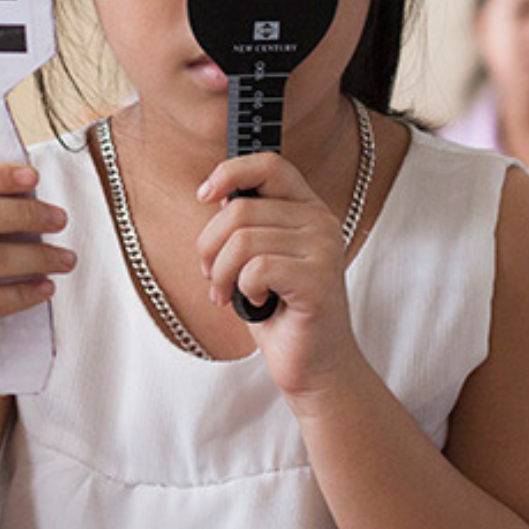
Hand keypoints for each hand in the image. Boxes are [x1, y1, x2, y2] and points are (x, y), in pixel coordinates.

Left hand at [195, 153, 360, 399]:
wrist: (314, 364)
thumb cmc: (280, 310)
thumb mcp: (258, 257)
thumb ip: (247, 223)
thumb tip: (218, 194)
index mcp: (307, 208)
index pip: (269, 164)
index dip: (230, 171)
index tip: (203, 195)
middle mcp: (321, 221)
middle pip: (240, 210)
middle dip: (209, 246)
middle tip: (210, 276)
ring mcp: (324, 249)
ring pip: (243, 240)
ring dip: (220, 273)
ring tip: (226, 293)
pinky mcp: (319, 280)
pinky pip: (257, 268)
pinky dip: (242, 288)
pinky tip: (254, 302)